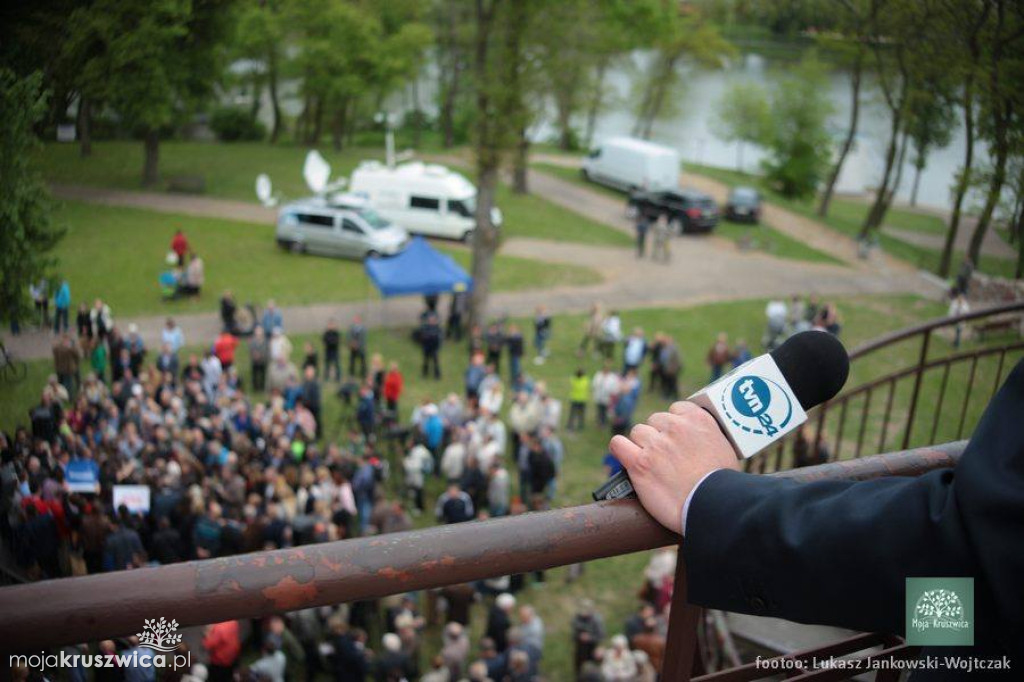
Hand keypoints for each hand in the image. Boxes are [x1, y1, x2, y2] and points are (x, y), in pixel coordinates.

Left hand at [609, 401, 738, 534]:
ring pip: (638, 432)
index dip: (674, 426)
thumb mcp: (723, 448)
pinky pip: (618, 444)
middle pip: (655, 421)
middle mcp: (675, 427)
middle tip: (666, 457)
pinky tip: (626, 458)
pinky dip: (621, 450)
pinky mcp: (640, 464)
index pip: (676, 409)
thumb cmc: (722, 484)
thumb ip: (705, 436)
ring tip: (652, 463)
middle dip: (658, 436)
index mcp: (698, 419)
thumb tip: (696, 438)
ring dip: (642, 445)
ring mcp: (656, 445)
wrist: (714, 507)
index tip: (676, 438)